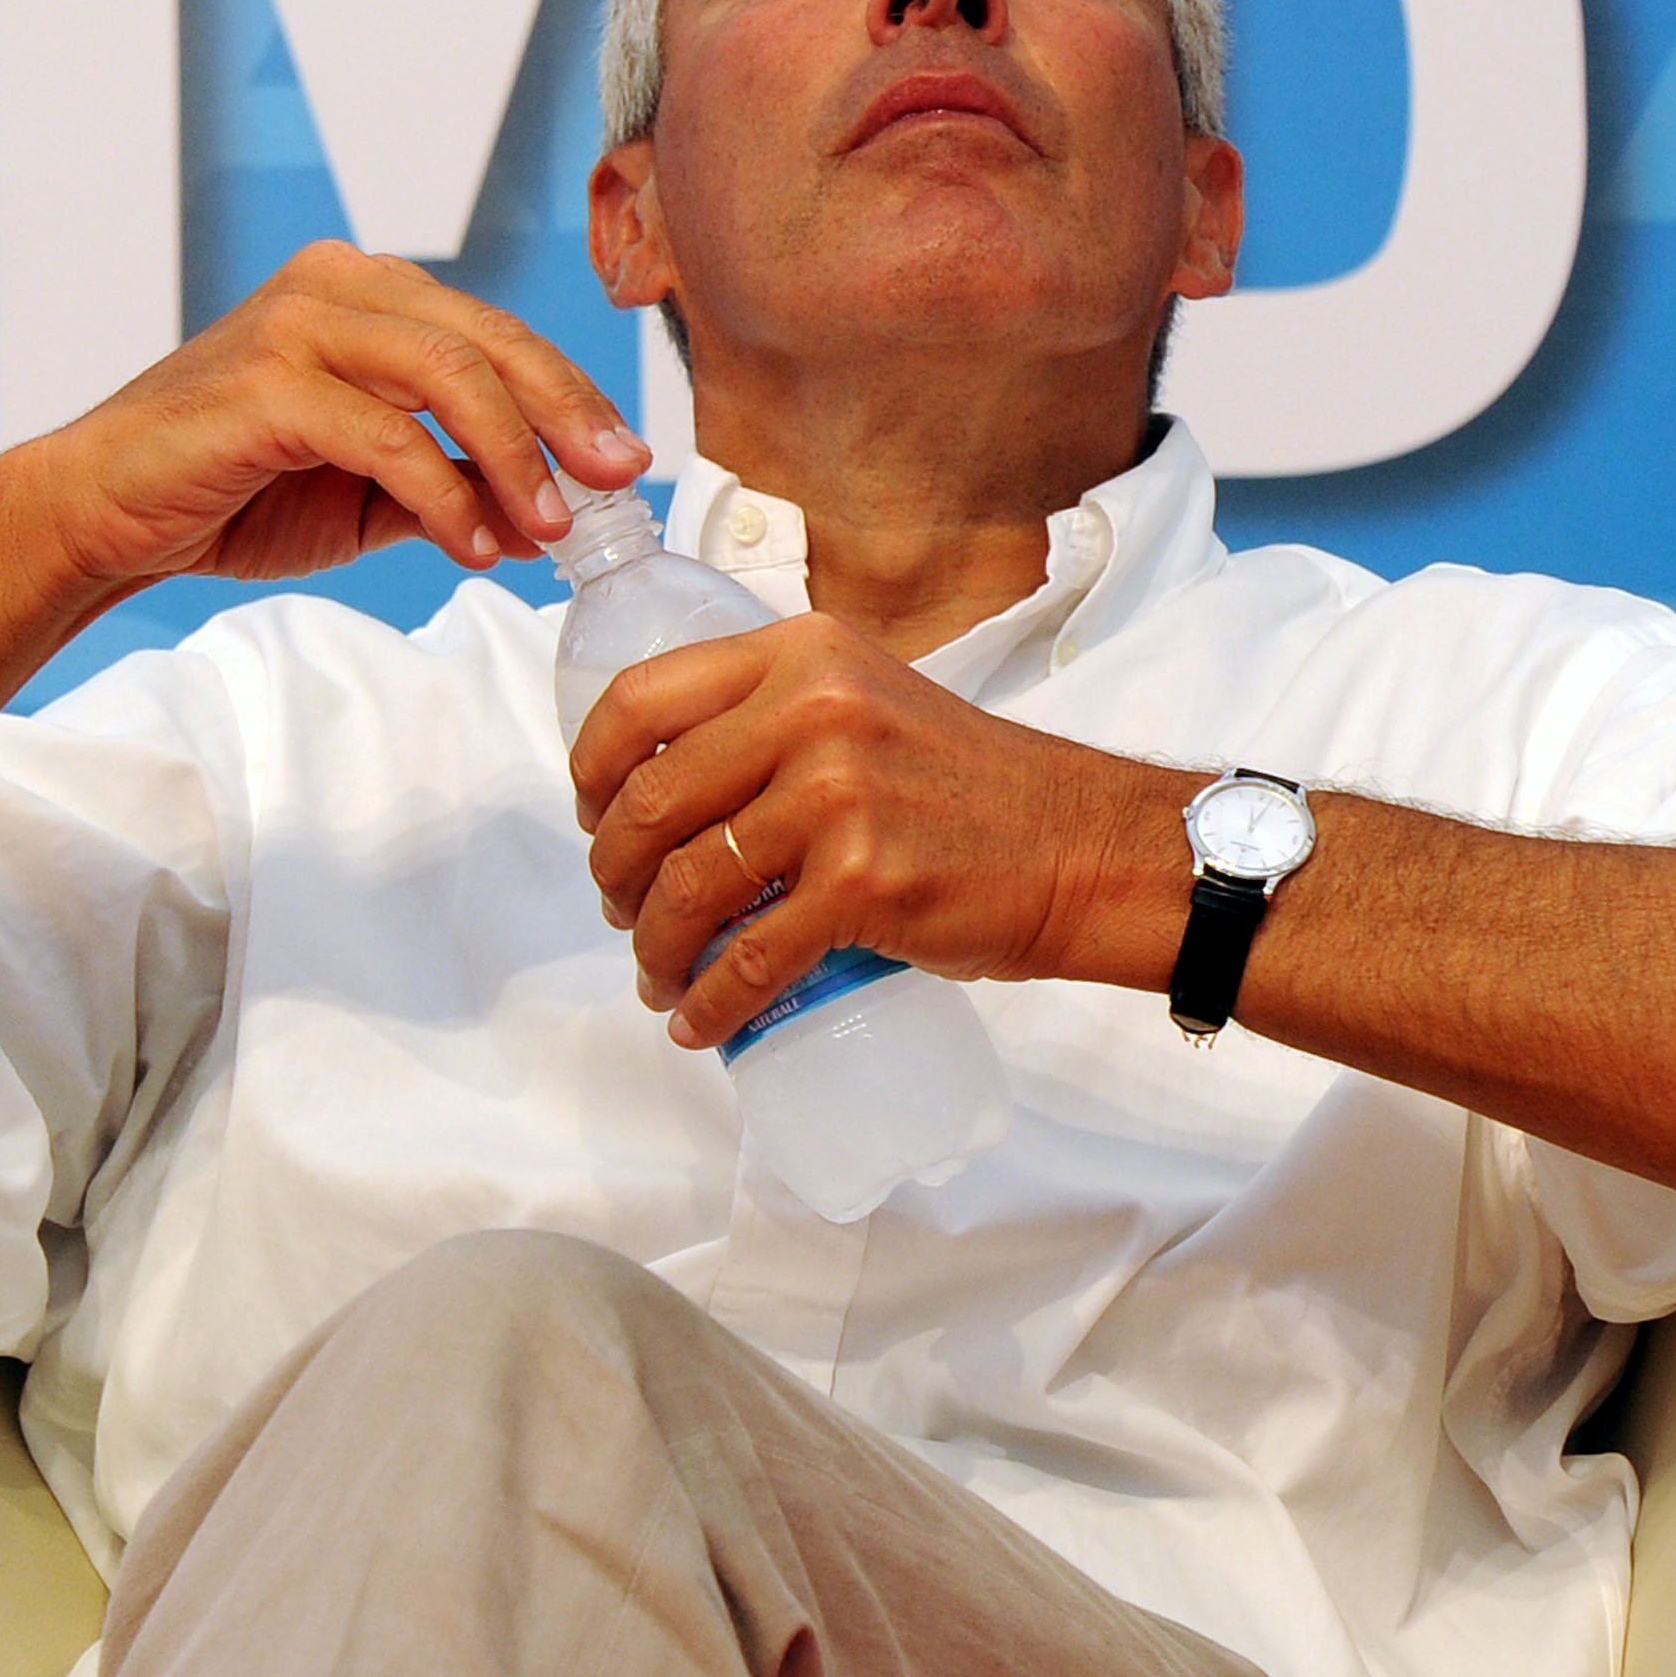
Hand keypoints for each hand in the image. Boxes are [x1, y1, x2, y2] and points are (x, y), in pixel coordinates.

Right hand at [22, 243, 650, 592]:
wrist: (102, 514)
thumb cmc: (231, 492)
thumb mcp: (366, 493)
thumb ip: (450, 488)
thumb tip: (552, 520)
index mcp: (365, 291)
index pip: (495, 334)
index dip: (570, 395)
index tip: (625, 461)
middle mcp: (334, 285)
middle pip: (487, 340)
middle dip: (565, 414)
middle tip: (617, 480)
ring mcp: (296, 325)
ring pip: (447, 374)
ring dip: (514, 457)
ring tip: (552, 527)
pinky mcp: (264, 385)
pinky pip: (384, 435)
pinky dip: (441, 494)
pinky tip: (474, 545)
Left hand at [569, 615, 1186, 1045]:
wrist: (1085, 849)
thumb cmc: (977, 789)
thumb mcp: (870, 701)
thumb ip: (782, 713)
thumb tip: (672, 781)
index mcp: (803, 655)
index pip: (642, 698)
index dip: (591, 769)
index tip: (592, 816)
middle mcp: (814, 711)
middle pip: (649, 801)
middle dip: (613, 872)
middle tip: (624, 910)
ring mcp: (838, 797)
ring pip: (687, 885)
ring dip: (653, 947)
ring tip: (659, 974)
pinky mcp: (863, 884)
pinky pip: (748, 958)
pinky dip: (708, 1002)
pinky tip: (698, 1021)